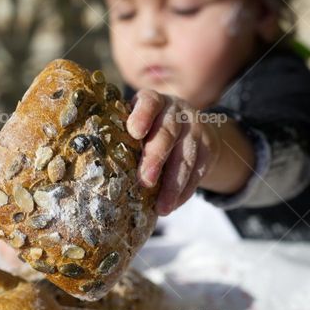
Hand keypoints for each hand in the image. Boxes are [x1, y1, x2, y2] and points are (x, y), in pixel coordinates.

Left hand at [126, 89, 217, 215]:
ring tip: (161, 207)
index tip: (134, 132)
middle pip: (167, 133)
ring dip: (173, 185)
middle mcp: (176, 111)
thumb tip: (100, 168)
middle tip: (145, 181)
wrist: (190, 127)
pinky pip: (198, 172)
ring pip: (185, 157)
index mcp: (154, 101)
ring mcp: (195, 128)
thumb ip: (124, 136)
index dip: (142, 116)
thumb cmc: (150, 129)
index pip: (149, 103)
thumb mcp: (139, 123)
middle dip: (156, 158)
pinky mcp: (208, 147)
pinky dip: (185, 192)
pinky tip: (172, 205)